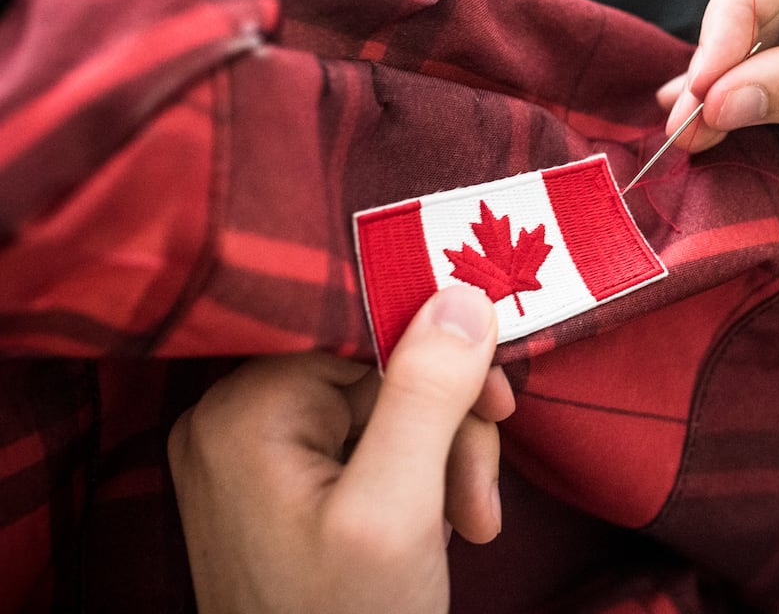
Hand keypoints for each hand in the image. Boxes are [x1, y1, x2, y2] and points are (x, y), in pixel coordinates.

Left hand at [168, 286, 513, 613]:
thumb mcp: (399, 509)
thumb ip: (426, 396)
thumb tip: (461, 292)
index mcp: (246, 412)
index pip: (362, 333)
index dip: (440, 356)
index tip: (497, 402)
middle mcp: (238, 421)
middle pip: (381, 376)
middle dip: (448, 433)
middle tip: (479, 500)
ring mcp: (258, 457)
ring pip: (386, 413)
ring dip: (443, 463)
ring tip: (469, 524)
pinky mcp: (284, 488)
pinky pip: (369, 450)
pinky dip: (418, 484)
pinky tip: (439, 529)